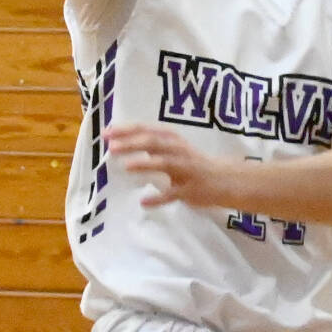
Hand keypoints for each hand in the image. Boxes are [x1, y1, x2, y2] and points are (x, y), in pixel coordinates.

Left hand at [105, 123, 236, 209]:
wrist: (224, 179)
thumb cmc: (192, 163)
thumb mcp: (173, 148)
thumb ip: (151, 145)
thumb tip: (120, 143)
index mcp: (171, 139)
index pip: (146, 129)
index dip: (126, 130)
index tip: (106, 133)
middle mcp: (178, 150)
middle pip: (152, 142)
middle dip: (131, 143)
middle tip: (111, 147)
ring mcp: (185, 169)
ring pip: (164, 163)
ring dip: (145, 164)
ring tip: (126, 166)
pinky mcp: (190, 189)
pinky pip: (173, 194)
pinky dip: (158, 198)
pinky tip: (144, 202)